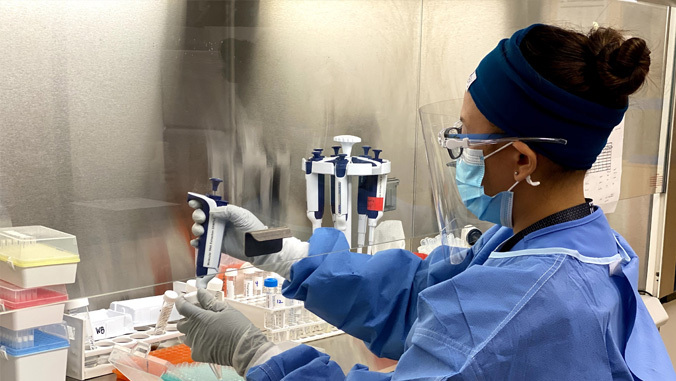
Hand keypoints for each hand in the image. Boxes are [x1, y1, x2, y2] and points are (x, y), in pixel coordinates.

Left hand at [176, 289, 270, 375]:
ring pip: (185, 336)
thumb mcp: (225, 309)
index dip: (181, 301)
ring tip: (204, 329)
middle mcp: (193, 331)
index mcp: (199, 317)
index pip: (182, 307)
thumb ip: (209, 301)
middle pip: (181, 323)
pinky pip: (192, 347)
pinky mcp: (198, 355)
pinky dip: (197, 343)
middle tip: (197, 315)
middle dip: (186, 318)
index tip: (182, 299)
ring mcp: (194, 344)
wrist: (244, 348)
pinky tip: (208, 340)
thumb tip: (200, 293)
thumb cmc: (237, 328)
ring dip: (191, 331)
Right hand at [189, 203, 308, 278]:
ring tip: (201, 231)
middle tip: (201, 218)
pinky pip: (204, 243)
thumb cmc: (254, 229)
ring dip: (196, 228)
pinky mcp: (218, 246)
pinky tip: (197, 242)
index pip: (210, 205)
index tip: (193, 202)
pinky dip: (197, 243)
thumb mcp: (242, 215)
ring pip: (201, 229)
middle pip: (202, 216)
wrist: (259, 247)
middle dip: (198, 215)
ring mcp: (218, 234)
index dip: (200, 202)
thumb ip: (227, 211)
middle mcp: (220, 222)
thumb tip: (212, 211)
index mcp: (225, 212)